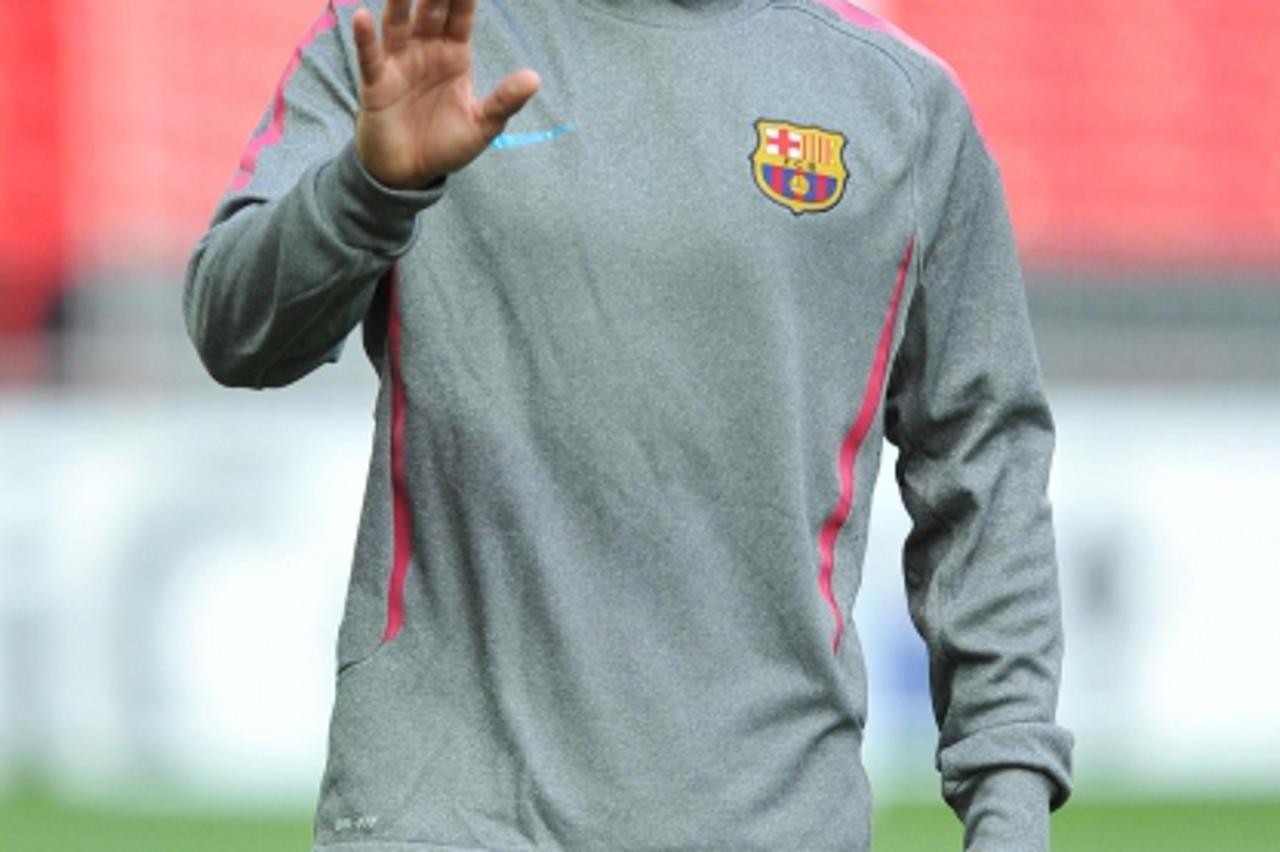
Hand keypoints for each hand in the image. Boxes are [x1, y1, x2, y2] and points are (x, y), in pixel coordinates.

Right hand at [352, 0, 540, 188]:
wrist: (410, 174)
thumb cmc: (446, 145)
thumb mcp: (483, 126)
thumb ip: (505, 101)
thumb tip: (535, 78)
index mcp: (454, 55)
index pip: (460, 14)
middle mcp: (425, 51)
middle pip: (430, 9)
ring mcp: (399, 63)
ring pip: (398, 23)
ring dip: (400, 1)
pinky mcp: (376, 84)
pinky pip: (370, 57)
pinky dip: (365, 38)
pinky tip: (363, 16)